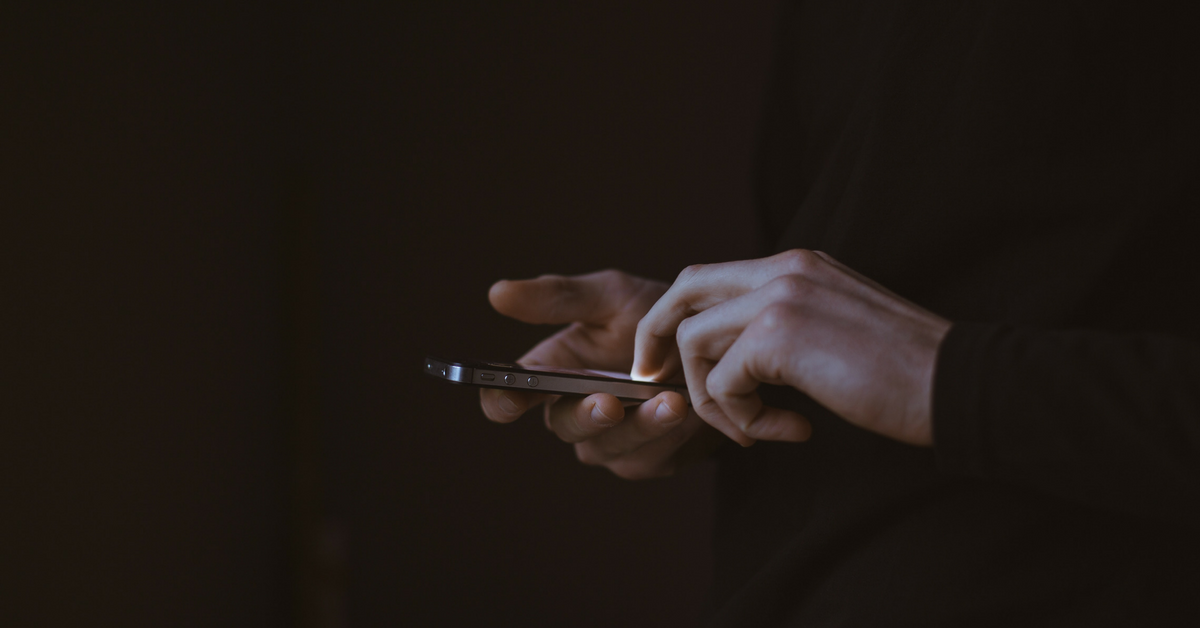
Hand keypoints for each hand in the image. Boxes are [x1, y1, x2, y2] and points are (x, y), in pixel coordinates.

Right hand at [480, 270, 724, 478]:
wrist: (716, 342)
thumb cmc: (655, 315)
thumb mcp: (610, 296)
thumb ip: (558, 298)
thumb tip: (497, 293)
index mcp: (552, 373)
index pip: (510, 397)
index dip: (502, 401)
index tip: (510, 398)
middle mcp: (574, 412)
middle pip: (563, 427)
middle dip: (585, 416)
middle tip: (609, 402)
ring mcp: (610, 441)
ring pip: (607, 448)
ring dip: (639, 427)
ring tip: (670, 401)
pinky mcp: (648, 460)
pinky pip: (648, 458)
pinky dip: (668, 436)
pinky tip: (689, 411)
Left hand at [633, 250, 950, 446]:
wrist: (957, 383)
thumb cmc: (903, 372)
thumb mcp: (834, 330)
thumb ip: (785, 328)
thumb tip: (734, 359)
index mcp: (797, 265)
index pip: (709, 278)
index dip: (676, 318)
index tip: (667, 361)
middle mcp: (783, 268)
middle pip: (683, 291)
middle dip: (656, 338)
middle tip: (653, 381)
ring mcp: (779, 296)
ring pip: (694, 341)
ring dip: (712, 398)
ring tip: (753, 428)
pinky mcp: (780, 335)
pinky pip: (723, 382)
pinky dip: (741, 418)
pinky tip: (787, 430)